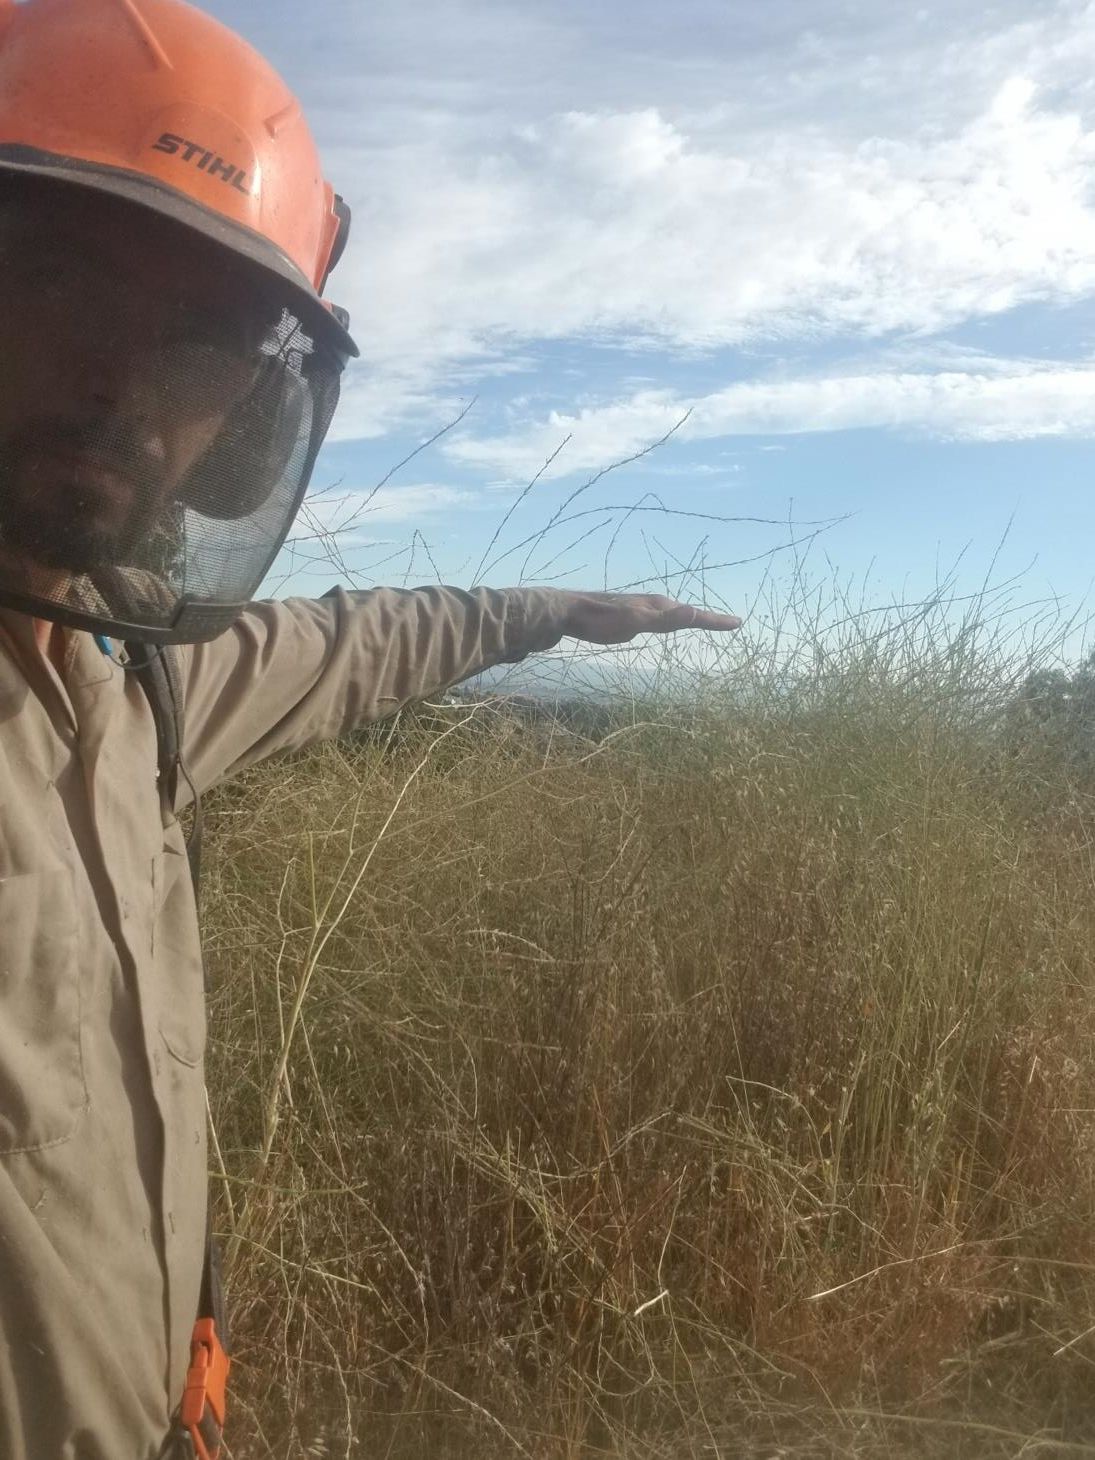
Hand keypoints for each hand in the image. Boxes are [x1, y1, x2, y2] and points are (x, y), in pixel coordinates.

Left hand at [560, 591, 741, 644]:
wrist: (568, 611)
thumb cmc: (601, 620)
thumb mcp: (635, 622)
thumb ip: (664, 619)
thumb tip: (695, 611)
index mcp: (658, 606)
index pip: (693, 615)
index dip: (715, 620)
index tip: (737, 622)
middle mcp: (651, 604)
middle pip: (685, 612)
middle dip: (706, 618)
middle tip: (726, 623)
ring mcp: (639, 609)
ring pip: (670, 613)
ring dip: (687, 617)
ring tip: (700, 621)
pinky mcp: (626, 616)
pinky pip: (656, 618)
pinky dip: (668, 620)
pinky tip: (660, 625)